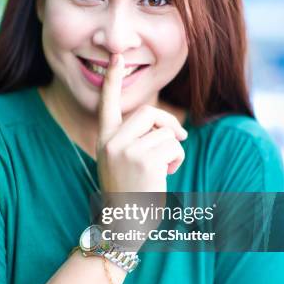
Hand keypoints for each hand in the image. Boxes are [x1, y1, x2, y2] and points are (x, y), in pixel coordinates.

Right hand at [96, 53, 186, 194]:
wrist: (122, 226)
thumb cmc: (128, 194)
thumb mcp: (122, 163)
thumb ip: (135, 141)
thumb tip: (170, 128)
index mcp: (105, 140)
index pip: (107, 104)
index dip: (112, 80)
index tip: (117, 58)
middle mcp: (111, 141)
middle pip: (149, 113)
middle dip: (168, 124)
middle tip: (178, 139)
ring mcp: (126, 150)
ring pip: (165, 132)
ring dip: (173, 149)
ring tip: (162, 169)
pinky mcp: (144, 160)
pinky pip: (173, 146)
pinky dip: (176, 160)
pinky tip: (165, 176)